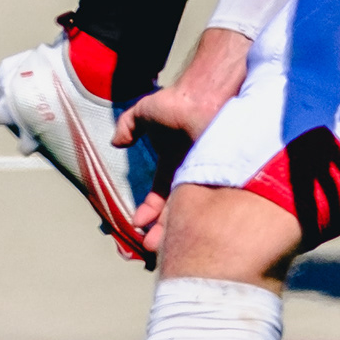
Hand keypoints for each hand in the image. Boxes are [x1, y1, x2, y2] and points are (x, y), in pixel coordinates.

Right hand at [113, 27, 254, 253]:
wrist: (210, 90)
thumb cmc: (182, 98)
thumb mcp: (148, 111)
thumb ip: (131, 123)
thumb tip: (117, 142)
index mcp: (177, 163)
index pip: (162, 195)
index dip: (150, 212)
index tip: (138, 226)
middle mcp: (193, 173)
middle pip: (177, 209)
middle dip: (163, 230)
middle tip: (152, 250)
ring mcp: (209, 176)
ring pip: (194, 211)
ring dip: (177, 230)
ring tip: (165, 248)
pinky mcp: (222, 178)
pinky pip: (210, 205)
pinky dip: (199, 220)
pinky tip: (189, 233)